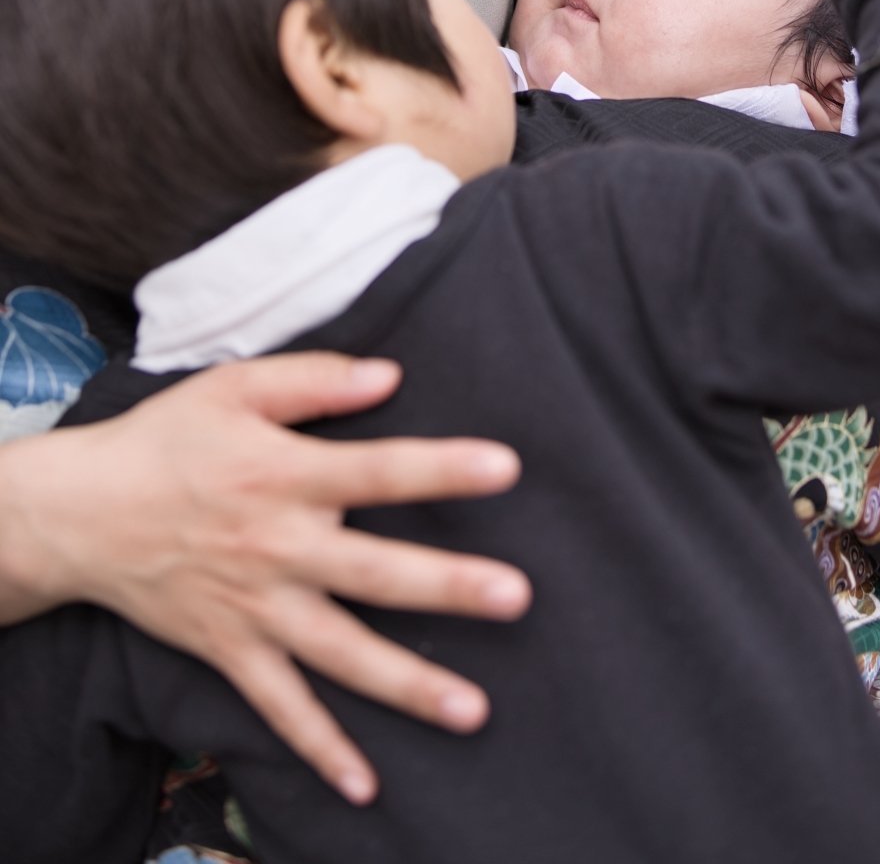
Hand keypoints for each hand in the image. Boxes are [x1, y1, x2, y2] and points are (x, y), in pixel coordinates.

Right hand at [0, 353, 530, 804]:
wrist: (83, 513)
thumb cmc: (170, 439)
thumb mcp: (235, 387)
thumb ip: (315, 380)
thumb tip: (390, 374)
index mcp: (286, 475)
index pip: (377, 470)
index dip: (441, 467)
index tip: (506, 467)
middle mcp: (279, 546)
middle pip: (374, 570)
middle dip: (446, 586)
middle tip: (517, 596)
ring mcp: (257, 607)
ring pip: (342, 653)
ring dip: (407, 683)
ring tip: (473, 709)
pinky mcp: (231, 651)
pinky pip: (280, 707)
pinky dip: (319, 747)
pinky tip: (364, 783)